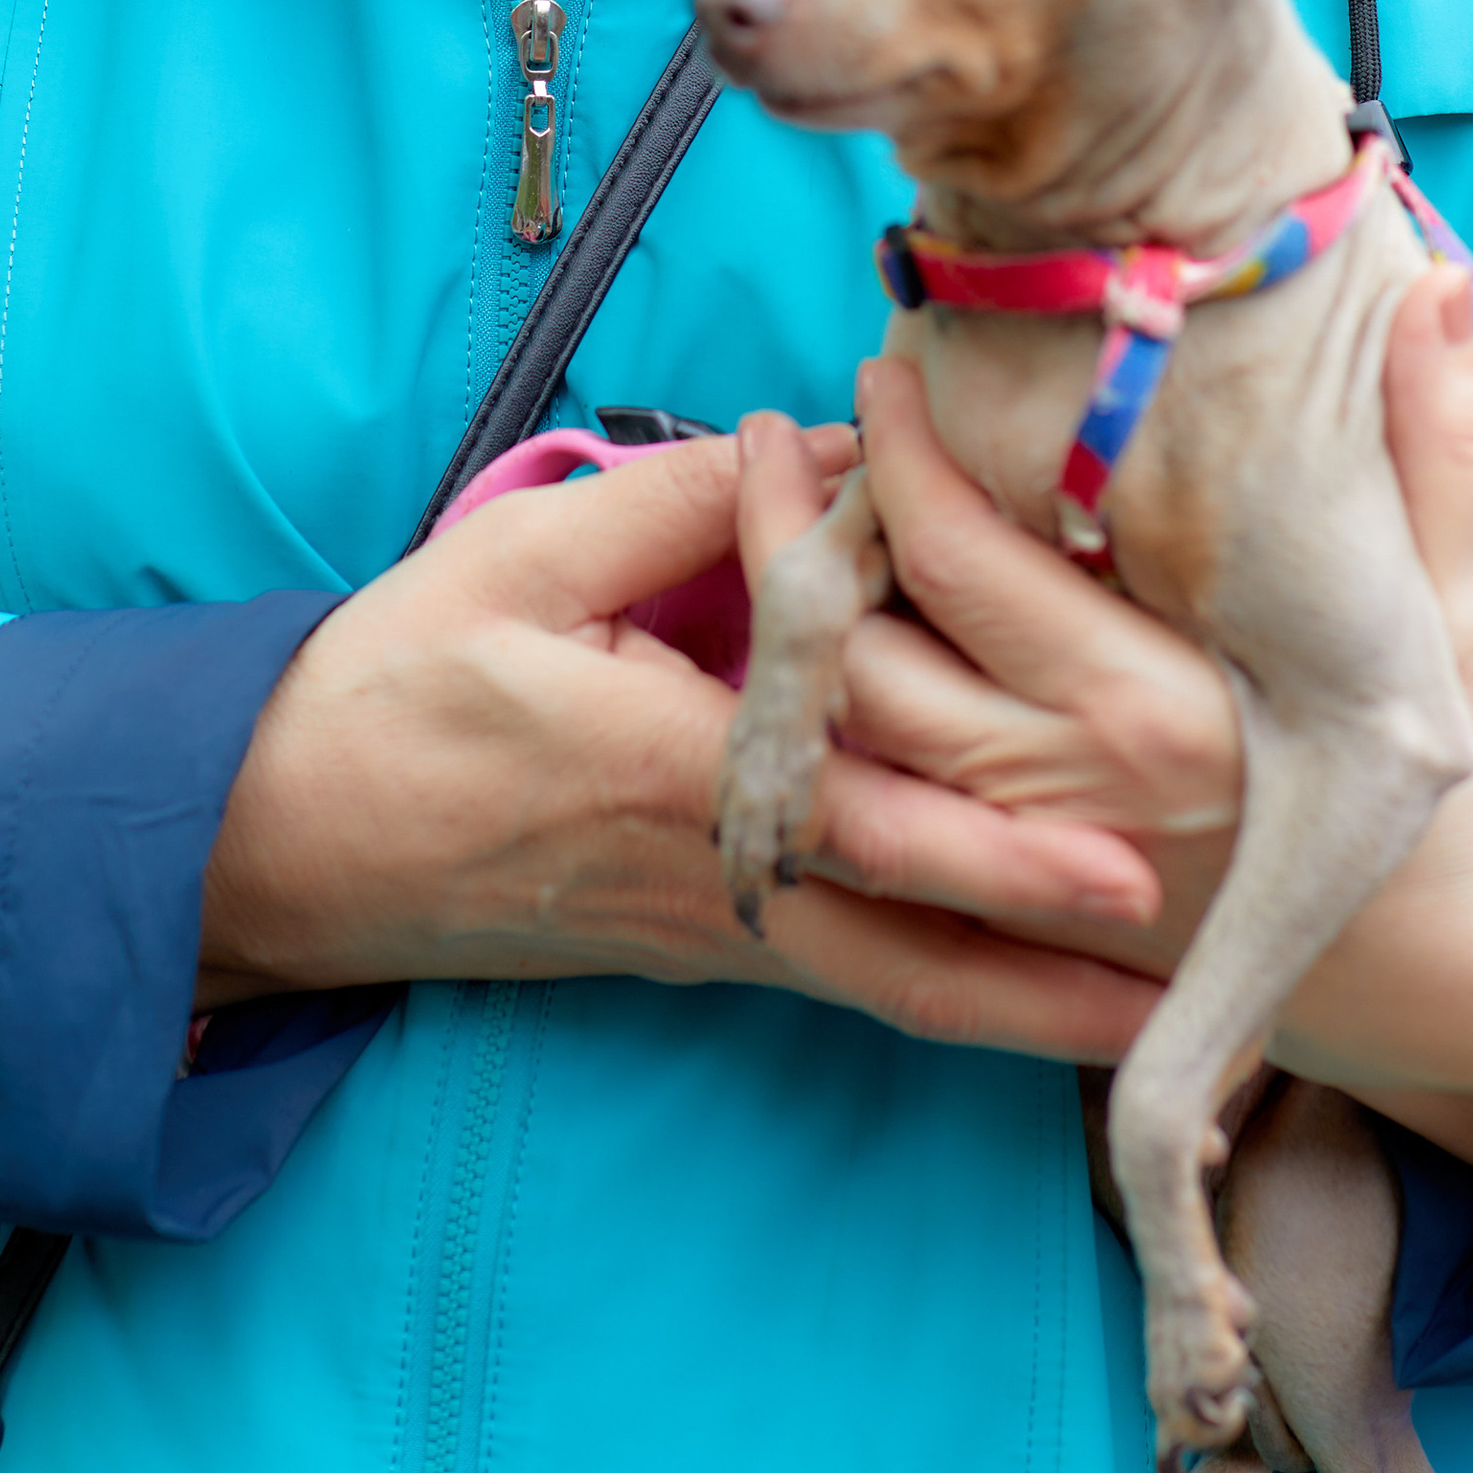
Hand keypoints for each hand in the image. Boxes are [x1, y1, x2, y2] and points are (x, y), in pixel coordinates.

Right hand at [199, 428, 1167, 1063]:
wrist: (274, 844)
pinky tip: (1019, 1002)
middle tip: (1197, 963)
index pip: (866, 811)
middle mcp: (709, 873)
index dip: (1000, 844)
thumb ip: (681, 504)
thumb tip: (825, 447)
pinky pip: (841, 978)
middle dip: (1058, 960)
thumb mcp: (523, 557)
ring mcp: (702, 929)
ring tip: (1150, 1025)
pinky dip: (941, 994)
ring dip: (1021, 1005)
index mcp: (674, 771)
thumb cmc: (392, 687)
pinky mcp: (687, 946)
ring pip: (888, 982)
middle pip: (913, 936)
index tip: (1124, 856)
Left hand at [747, 279, 1472, 1179]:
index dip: (897, 452)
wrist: (1443, 987)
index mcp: (1159, 708)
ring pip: (838, 751)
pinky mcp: (1010, 918)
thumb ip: (1440, 450)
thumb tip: (1438, 285)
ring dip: (784, 638)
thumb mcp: (1459, 617)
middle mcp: (1067, 798)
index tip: (883, 368)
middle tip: (773, 432)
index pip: (959, 561)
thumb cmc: (1449, 788)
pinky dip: (811, 742)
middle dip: (790, 536)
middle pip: (856, 658)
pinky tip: (808, 651)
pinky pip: (865, 827)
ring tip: (776, 522)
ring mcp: (1025, 869)